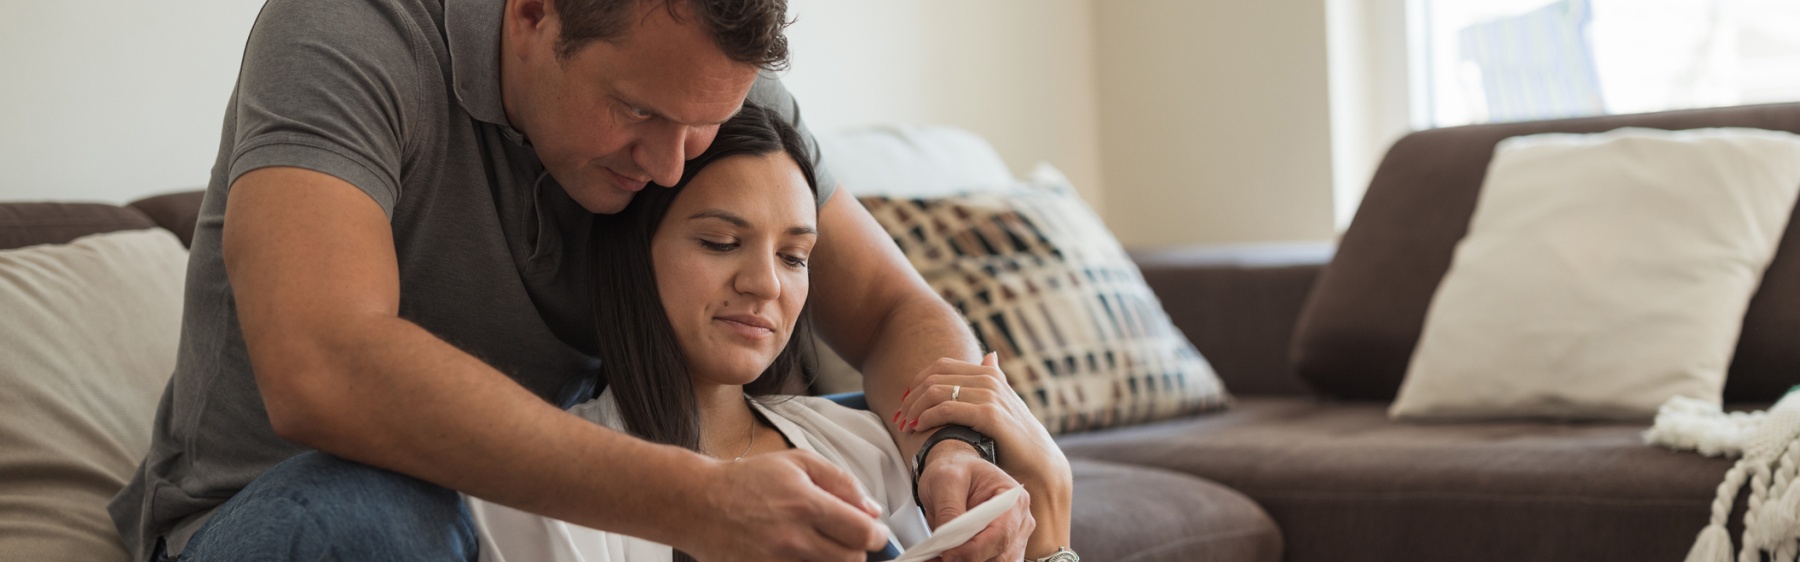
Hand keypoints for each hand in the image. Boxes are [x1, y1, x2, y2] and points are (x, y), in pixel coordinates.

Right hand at [679, 449, 891, 561]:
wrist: (697, 503)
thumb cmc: (746, 480)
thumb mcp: (797, 462)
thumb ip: (841, 482)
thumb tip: (872, 509)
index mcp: (806, 505)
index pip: (863, 534)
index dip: (878, 535)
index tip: (874, 532)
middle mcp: (793, 539)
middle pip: (852, 561)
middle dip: (856, 549)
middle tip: (845, 537)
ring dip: (832, 560)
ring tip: (818, 544)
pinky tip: (800, 554)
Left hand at [897, 354, 1073, 558]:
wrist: (1038, 465)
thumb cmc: (1015, 439)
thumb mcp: (1003, 405)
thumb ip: (992, 382)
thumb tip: (989, 356)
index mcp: (988, 373)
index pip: (940, 366)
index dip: (917, 383)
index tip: (905, 403)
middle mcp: (988, 378)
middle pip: (934, 376)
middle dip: (911, 397)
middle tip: (900, 417)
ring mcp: (990, 394)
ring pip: (936, 391)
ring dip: (914, 408)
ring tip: (906, 425)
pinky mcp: (989, 414)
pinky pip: (946, 408)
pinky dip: (926, 417)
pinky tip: (918, 428)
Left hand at [916, 444, 1034, 561]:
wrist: (957, 470)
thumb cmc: (958, 469)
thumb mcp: (946, 479)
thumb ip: (949, 509)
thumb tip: (949, 541)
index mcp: (1014, 500)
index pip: (1001, 533)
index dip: (975, 549)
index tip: (948, 554)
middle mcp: (1019, 522)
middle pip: (1000, 555)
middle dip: (968, 559)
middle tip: (939, 556)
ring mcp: (1013, 539)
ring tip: (940, 556)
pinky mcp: (1000, 551)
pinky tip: (950, 558)